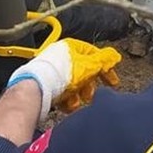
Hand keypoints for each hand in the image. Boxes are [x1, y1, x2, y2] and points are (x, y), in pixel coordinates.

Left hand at [7, 38, 121, 121]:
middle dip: (89, 86)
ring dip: (78, 96)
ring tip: (76, 101)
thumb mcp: (89, 66)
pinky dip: (67, 100)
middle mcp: (60, 56)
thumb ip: (104, 60)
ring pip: (73, 85)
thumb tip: (114, 55)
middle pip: (83, 72)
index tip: (112, 81)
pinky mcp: (47, 85)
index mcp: (71, 47)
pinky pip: (62, 93)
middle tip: (90, 94)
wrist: (38, 89)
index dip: (105, 69)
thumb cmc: (61, 73)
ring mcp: (53, 70)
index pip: (94, 55)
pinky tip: (66, 105)